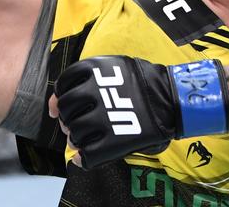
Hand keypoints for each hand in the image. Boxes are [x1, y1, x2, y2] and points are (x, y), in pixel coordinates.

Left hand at [48, 56, 228, 169]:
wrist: (173, 98)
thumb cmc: (142, 83)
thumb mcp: (113, 70)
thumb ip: (85, 81)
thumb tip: (55, 102)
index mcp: (94, 70)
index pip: (63, 85)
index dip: (58, 98)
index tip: (58, 108)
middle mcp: (95, 92)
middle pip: (66, 109)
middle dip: (66, 119)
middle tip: (73, 125)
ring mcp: (104, 116)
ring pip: (74, 132)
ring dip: (75, 139)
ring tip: (83, 140)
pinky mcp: (115, 139)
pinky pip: (89, 154)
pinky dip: (83, 158)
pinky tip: (84, 157)